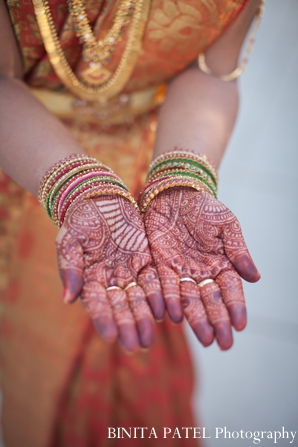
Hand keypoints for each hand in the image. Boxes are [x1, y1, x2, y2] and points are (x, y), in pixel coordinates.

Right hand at [55, 195, 164, 352]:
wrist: (101, 199)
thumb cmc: (80, 220)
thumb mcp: (70, 241)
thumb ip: (70, 268)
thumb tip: (67, 299)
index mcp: (90, 280)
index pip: (97, 304)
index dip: (104, 320)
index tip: (110, 337)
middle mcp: (111, 281)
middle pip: (121, 307)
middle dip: (128, 326)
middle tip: (136, 346)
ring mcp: (129, 273)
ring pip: (139, 299)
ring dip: (144, 318)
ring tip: (150, 338)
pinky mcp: (146, 262)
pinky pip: (154, 281)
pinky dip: (159, 296)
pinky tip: (164, 311)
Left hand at [144, 187, 259, 349]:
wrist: (176, 191)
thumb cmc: (205, 206)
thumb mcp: (226, 225)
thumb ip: (238, 251)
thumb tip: (255, 278)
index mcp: (222, 264)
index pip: (231, 290)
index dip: (236, 308)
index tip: (240, 326)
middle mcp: (202, 273)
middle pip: (210, 302)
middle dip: (217, 323)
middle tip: (223, 345)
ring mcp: (182, 271)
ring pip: (190, 301)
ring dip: (196, 320)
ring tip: (205, 339)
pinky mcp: (161, 265)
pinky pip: (166, 287)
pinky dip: (170, 301)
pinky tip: (174, 316)